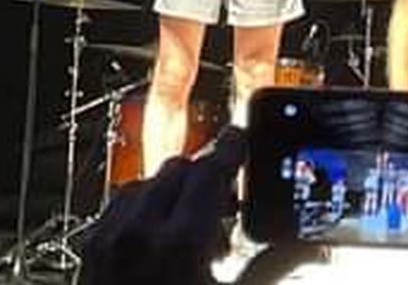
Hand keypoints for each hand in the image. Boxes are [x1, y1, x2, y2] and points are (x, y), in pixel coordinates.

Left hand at [81, 128, 321, 284]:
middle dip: (206, 179)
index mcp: (179, 241)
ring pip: (146, 184)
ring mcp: (108, 241)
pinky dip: (143, 208)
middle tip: (228, 207)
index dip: (231, 149)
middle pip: (179, 169)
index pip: (210, 169)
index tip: (243, 138)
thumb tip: (317, 250)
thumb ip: (274, 268)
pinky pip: (119, 207)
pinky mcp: (90, 253)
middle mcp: (139, 231)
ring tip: (194, 229)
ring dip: (173, 192)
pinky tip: (160, 241)